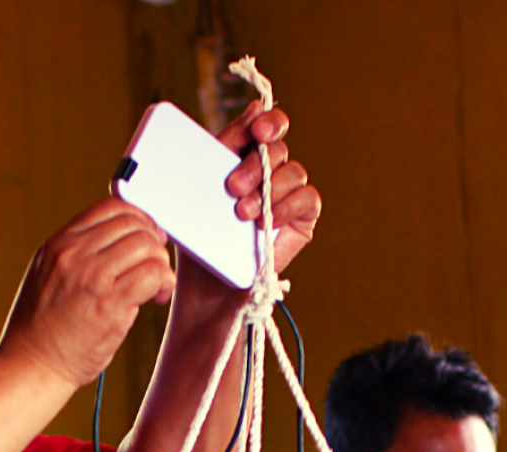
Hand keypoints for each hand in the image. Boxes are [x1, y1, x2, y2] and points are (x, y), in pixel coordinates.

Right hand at [0, 199, 176, 387]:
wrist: (31, 365)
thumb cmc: (41, 328)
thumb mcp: (47, 274)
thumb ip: (77, 253)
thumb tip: (118, 240)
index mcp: (59, 244)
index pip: (111, 209)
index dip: (138, 220)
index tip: (146, 238)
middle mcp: (74, 254)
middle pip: (134, 225)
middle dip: (152, 244)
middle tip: (153, 267)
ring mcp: (92, 277)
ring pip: (147, 247)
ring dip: (159, 265)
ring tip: (153, 287)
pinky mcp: (110, 303)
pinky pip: (153, 274)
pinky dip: (163, 283)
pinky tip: (156, 298)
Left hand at [215, 102, 320, 271]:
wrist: (203, 285)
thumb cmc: (198, 235)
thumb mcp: (200, 187)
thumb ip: (219, 148)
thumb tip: (251, 110)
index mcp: (245, 156)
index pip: (266, 126)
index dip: (268, 121)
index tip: (257, 129)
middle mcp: (270, 171)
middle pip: (277, 149)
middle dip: (255, 165)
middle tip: (232, 187)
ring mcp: (288, 195)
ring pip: (292, 172)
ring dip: (268, 189)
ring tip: (242, 213)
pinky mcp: (301, 219)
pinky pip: (307, 198)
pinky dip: (289, 205)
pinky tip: (268, 221)